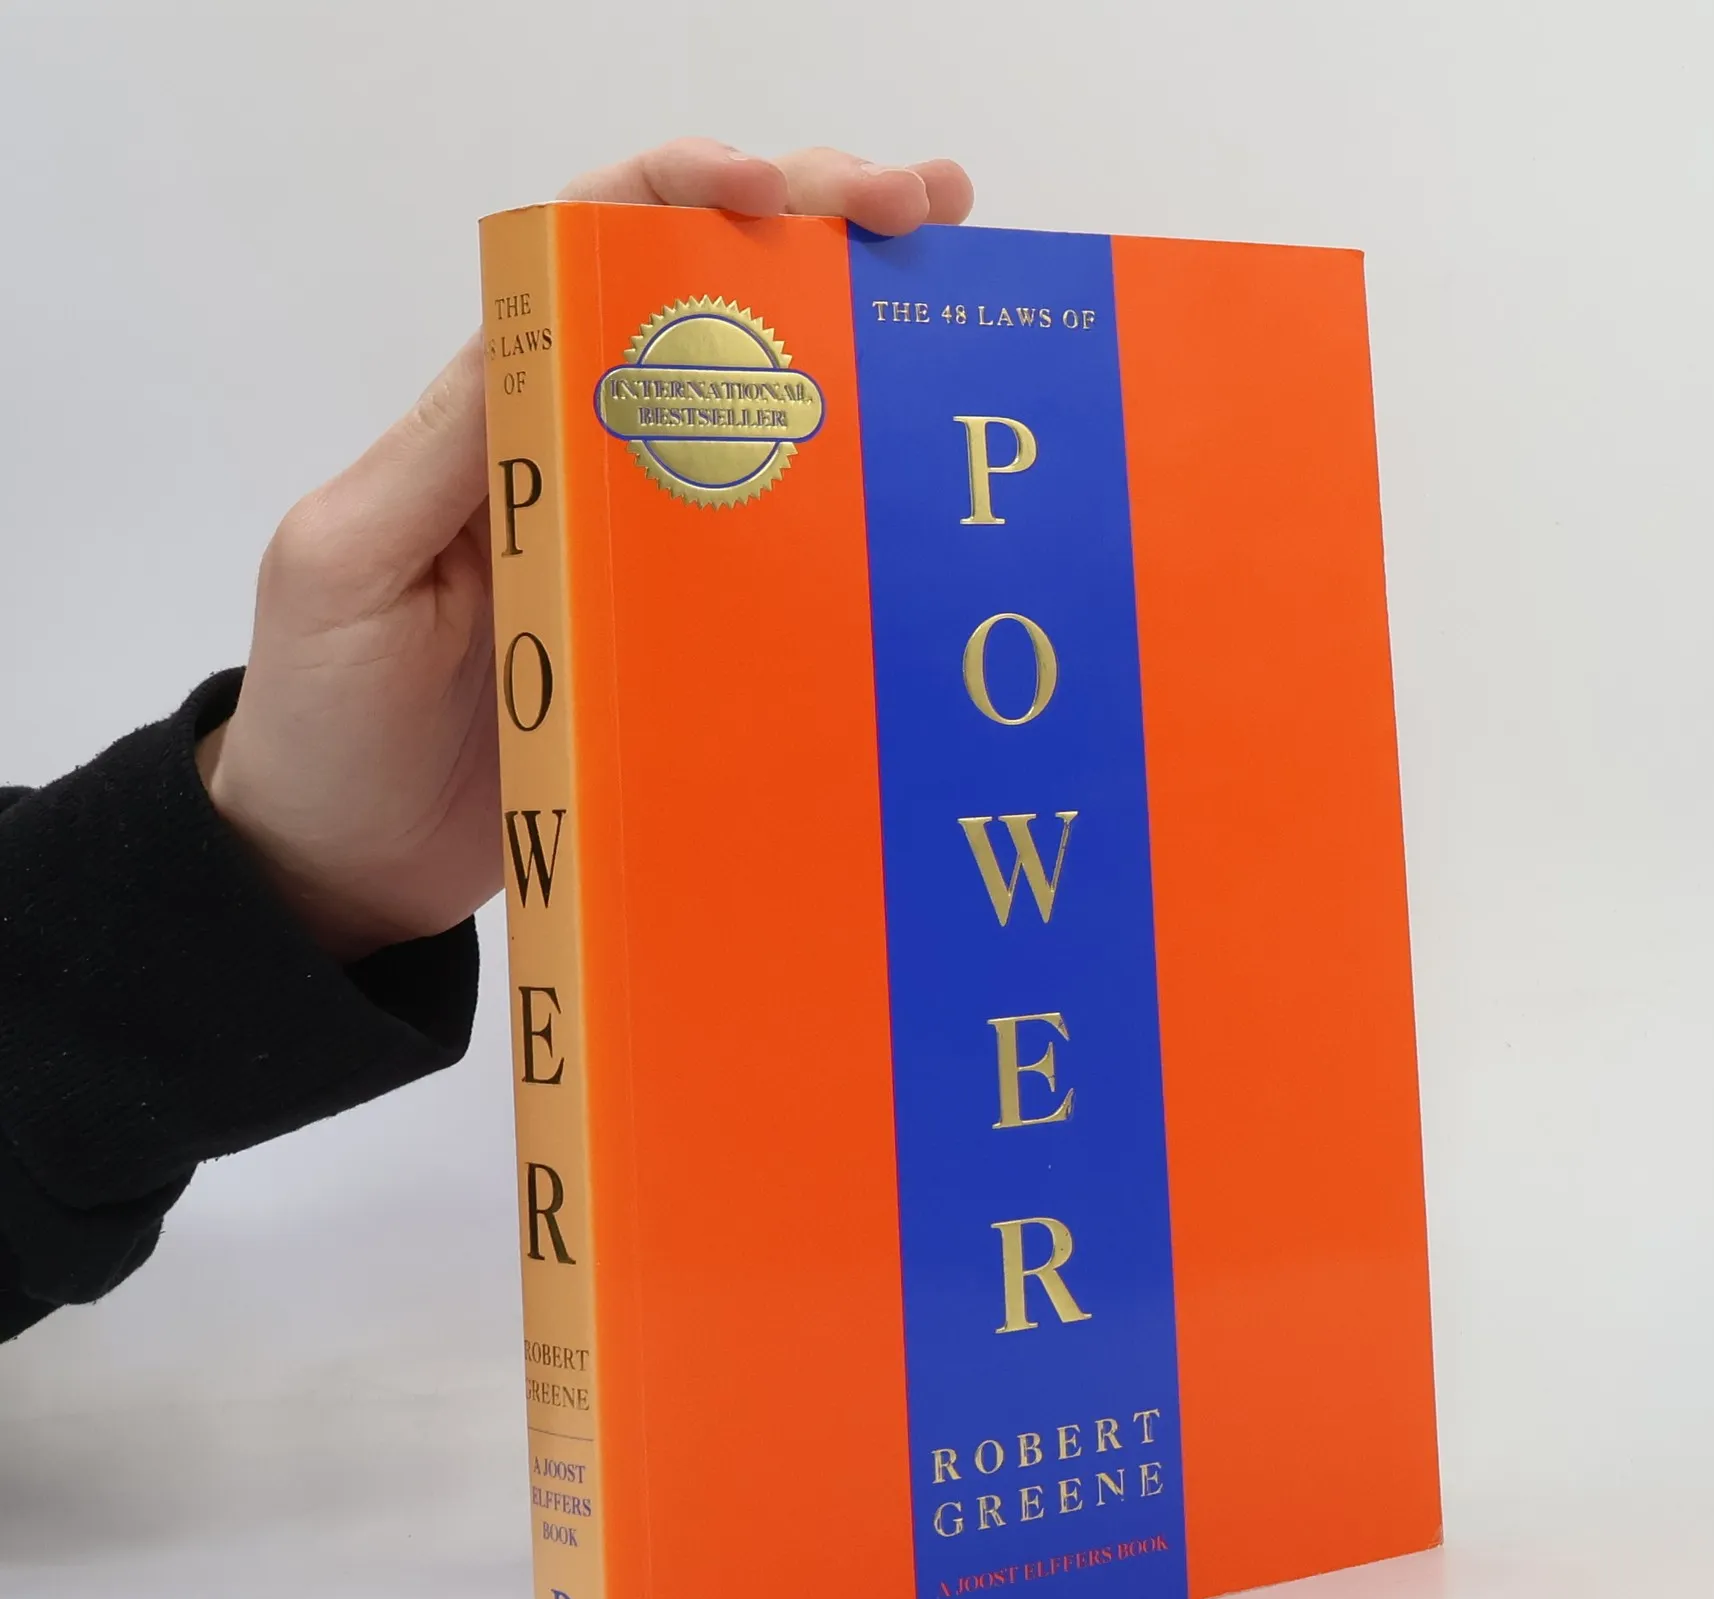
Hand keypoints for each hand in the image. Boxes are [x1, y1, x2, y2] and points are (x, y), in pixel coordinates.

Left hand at [197, 141, 973, 961]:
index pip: (591, 259)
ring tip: (957, 306)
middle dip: (812, 233)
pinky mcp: (671, 638)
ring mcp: (635, 552)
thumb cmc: (325, 716)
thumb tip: (550, 338)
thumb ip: (443, 456)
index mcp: (496, 421)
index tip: (781, 189)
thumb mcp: (352, 566)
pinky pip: (763, 553)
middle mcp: (579, 463)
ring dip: (851, 349)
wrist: (349, 864)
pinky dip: (839, 507)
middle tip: (931, 210)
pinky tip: (911, 493)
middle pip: (700, 313)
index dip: (684, 194)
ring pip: (753, 421)